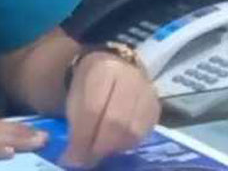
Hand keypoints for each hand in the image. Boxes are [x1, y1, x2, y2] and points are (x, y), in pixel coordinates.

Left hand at [60, 53, 159, 167]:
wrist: (118, 67)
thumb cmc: (91, 84)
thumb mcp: (76, 97)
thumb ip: (75, 126)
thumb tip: (74, 160)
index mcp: (103, 69)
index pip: (92, 109)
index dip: (82, 138)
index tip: (71, 158)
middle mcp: (130, 77)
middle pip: (116, 122)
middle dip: (98, 146)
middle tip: (86, 160)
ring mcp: (147, 92)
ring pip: (132, 131)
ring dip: (113, 148)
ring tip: (100, 150)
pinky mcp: (156, 107)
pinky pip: (144, 134)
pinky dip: (126, 144)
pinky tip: (115, 144)